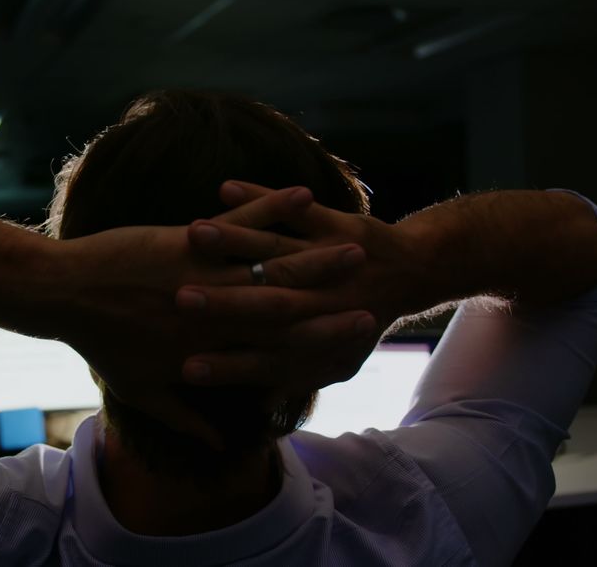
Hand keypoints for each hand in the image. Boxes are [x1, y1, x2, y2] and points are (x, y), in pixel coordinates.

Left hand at [52, 186, 371, 445]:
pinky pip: (241, 222)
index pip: (278, 352)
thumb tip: (213, 443)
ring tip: (355, 246)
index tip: (354, 341)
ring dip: (316, 255)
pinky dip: (272, 207)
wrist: (64, 293)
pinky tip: (303, 194)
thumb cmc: (100, 341)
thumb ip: (183, 417)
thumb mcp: (140, 388)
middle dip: (334, 301)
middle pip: (288, 308)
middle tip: (373, 293)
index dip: (320, 346)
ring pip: (272, 265)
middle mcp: (217, 314)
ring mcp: (207, 274)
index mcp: (211, 349)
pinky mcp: (190, 239)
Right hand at [176, 181, 427, 394]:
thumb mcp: (339, 360)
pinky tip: (226, 188)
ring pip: (276, 254)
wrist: (417, 272)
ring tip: (197, 234)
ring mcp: (328, 260)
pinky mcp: (336, 225)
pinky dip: (264, 198)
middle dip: (221, 302)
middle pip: (263, 305)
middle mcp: (322, 301)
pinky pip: (299, 213)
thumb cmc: (361, 319)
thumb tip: (264, 408)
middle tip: (180, 300)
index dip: (226, 366)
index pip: (263, 358)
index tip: (186, 369)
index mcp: (316, 339)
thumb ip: (294, 380)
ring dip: (236, 241)